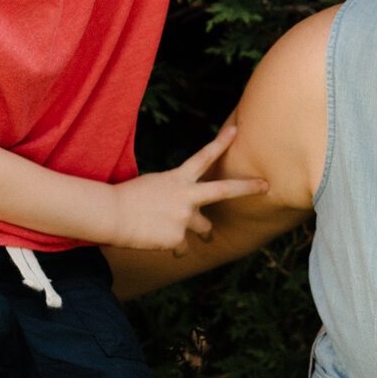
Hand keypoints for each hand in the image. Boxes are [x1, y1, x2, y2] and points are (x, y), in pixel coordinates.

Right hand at [106, 125, 268, 251]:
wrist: (110, 215)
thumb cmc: (126, 199)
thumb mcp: (153, 186)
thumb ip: (176, 193)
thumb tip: (188, 210)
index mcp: (177, 178)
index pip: (204, 156)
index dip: (221, 142)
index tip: (237, 129)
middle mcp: (186, 196)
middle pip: (224, 190)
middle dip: (248, 188)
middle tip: (266, 186)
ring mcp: (184, 217)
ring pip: (206, 230)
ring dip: (206, 234)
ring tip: (207, 239)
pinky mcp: (177, 238)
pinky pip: (183, 248)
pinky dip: (172, 247)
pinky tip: (157, 241)